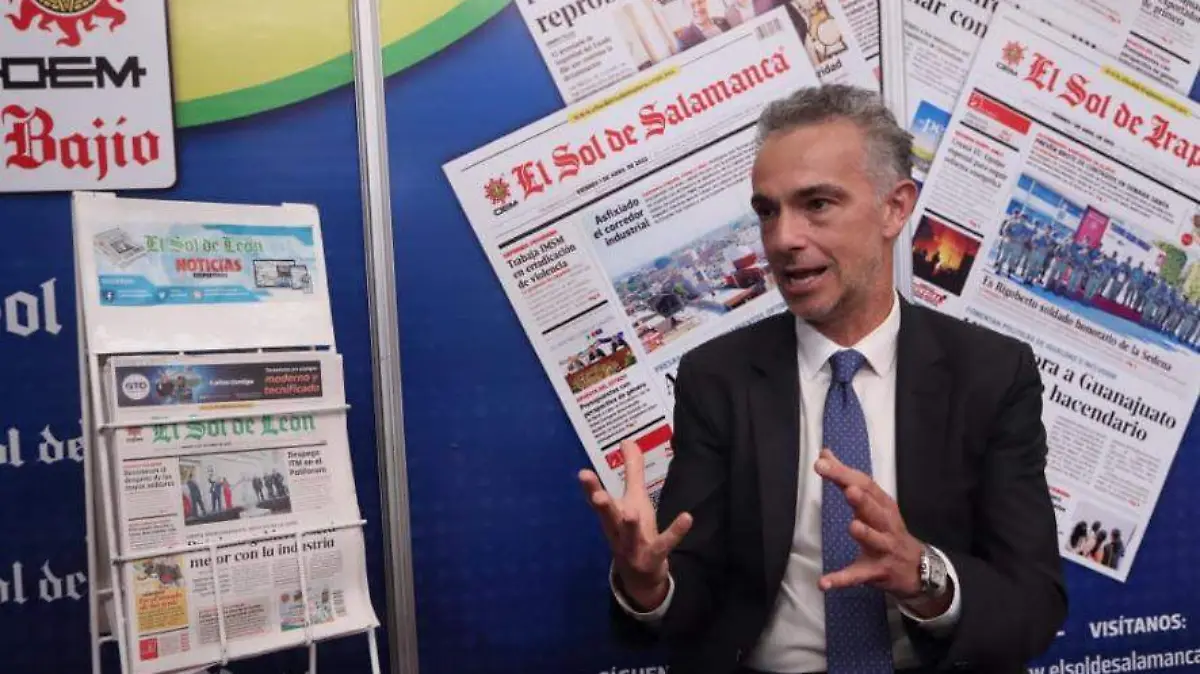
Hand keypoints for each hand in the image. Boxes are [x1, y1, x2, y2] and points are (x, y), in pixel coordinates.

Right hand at [579, 440, 692, 611]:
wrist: (640, 577)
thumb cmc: (634, 530)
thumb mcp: (634, 499)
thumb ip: (631, 470)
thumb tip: (626, 440)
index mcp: (612, 516)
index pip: (598, 500)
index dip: (590, 487)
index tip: (583, 473)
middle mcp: (618, 531)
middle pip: (608, 518)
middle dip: (602, 506)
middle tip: (598, 496)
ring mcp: (634, 547)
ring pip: (629, 536)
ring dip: (629, 526)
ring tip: (631, 513)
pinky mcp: (653, 556)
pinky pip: (664, 544)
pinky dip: (675, 532)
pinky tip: (687, 517)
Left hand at [814, 448, 925, 599]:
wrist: (918, 569)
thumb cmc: (888, 530)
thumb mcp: (872, 503)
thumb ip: (846, 478)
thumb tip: (824, 453)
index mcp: (882, 504)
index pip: (864, 484)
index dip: (844, 474)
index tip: (822, 462)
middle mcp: (885, 524)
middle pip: (873, 509)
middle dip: (861, 499)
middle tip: (848, 490)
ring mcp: (884, 548)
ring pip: (875, 540)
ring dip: (865, 534)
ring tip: (853, 526)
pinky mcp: (877, 571)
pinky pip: (857, 576)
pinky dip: (841, 580)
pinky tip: (824, 583)